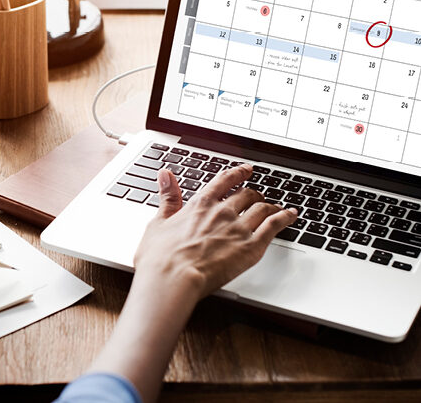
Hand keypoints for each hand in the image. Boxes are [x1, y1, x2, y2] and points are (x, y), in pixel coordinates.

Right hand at [88, 165, 296, 402]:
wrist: (172, 278)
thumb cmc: (161, 257)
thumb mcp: (158, 222)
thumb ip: (167, 197)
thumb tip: (166, 175)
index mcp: (200, 204)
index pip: (224, 181)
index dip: (237, 173)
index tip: (245, 170)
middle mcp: (222, 211)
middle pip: (246, 194)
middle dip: (253, 193)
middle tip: (257, 196)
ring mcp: (238, 228)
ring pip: (263, 208)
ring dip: (271, 205)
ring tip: (276, 207)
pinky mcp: (251, 247)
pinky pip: (274, 226)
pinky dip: (285, 218)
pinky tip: (291, 216)